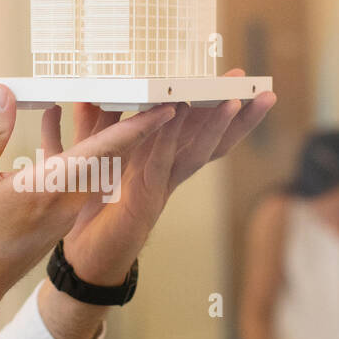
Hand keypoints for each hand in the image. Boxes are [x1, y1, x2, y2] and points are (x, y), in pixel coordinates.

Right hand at [0, 84, 176, 338]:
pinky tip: (56, 118)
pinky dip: (76, 144)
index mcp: (51, 188)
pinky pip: (77, 172)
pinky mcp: (60, 212)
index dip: (137, 128)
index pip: (104, 151)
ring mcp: (67, 208)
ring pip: (95, 162)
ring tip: (100, 94)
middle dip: (126, 119)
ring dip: (99, 129)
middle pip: (109, 153)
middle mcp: (68, 199)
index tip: (166, 109)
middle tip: (143, 88)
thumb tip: (6, 93)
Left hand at [51, 68, 276, 284]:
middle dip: (236, 114)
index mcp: (160, 161)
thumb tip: (88, 97)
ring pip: (197, 152)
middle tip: (256, 86)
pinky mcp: (145, 199)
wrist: (82, 258)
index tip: (236, 80)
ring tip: (234, 100)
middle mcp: (168, 174)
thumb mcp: (90, 159)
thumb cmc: (89, 210)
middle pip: (211, 141)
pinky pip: (161, 162)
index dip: (216, 106)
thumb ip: (93, 128)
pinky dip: (170, 136)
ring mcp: (161, 187)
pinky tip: (180, 114)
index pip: (198, 130)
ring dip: (216, 125)